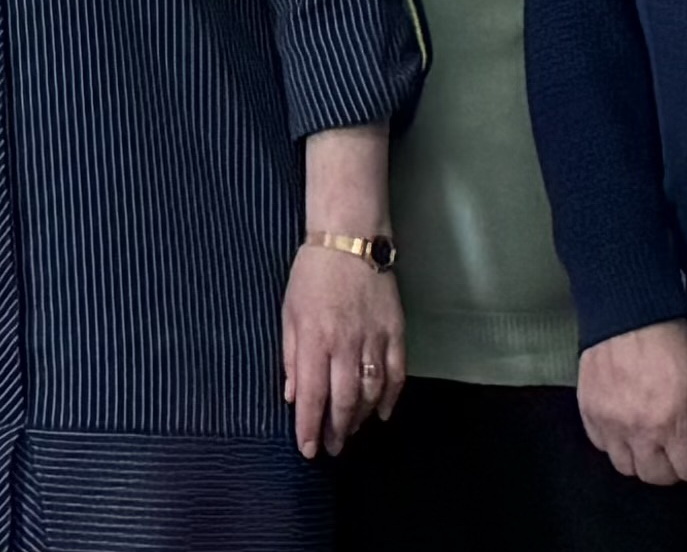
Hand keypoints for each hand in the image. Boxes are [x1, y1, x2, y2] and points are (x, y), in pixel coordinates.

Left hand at [281, 241, 404, 456]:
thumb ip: (291, 356)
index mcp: (315, 339)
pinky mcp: (396, 331)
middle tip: (331, 448)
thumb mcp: (289, 313)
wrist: (350, 239)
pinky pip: (397, 373)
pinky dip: (391, 397)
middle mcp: (346, 344)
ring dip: (360, 418)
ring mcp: (375, 338)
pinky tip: (382, 413)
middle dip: (336, 430)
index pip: (312, 395)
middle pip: (344, 400)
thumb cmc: (312, 275)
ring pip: (371, 392)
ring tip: (351, 432)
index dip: (309, 426)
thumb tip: (292, 395)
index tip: (307, 448)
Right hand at [577, 320, 686, 486]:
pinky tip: (625, 425)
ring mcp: (610, 423)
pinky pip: (601, 445)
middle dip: (670, 467)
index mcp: (673, 423)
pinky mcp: (588, 411)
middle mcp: (639, 430)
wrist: (628, 312)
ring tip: (648, 439)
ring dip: (641, 458)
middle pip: (656, 477)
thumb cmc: (673, 344)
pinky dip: (615, 442)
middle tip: (674, 446)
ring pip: (626, 467)